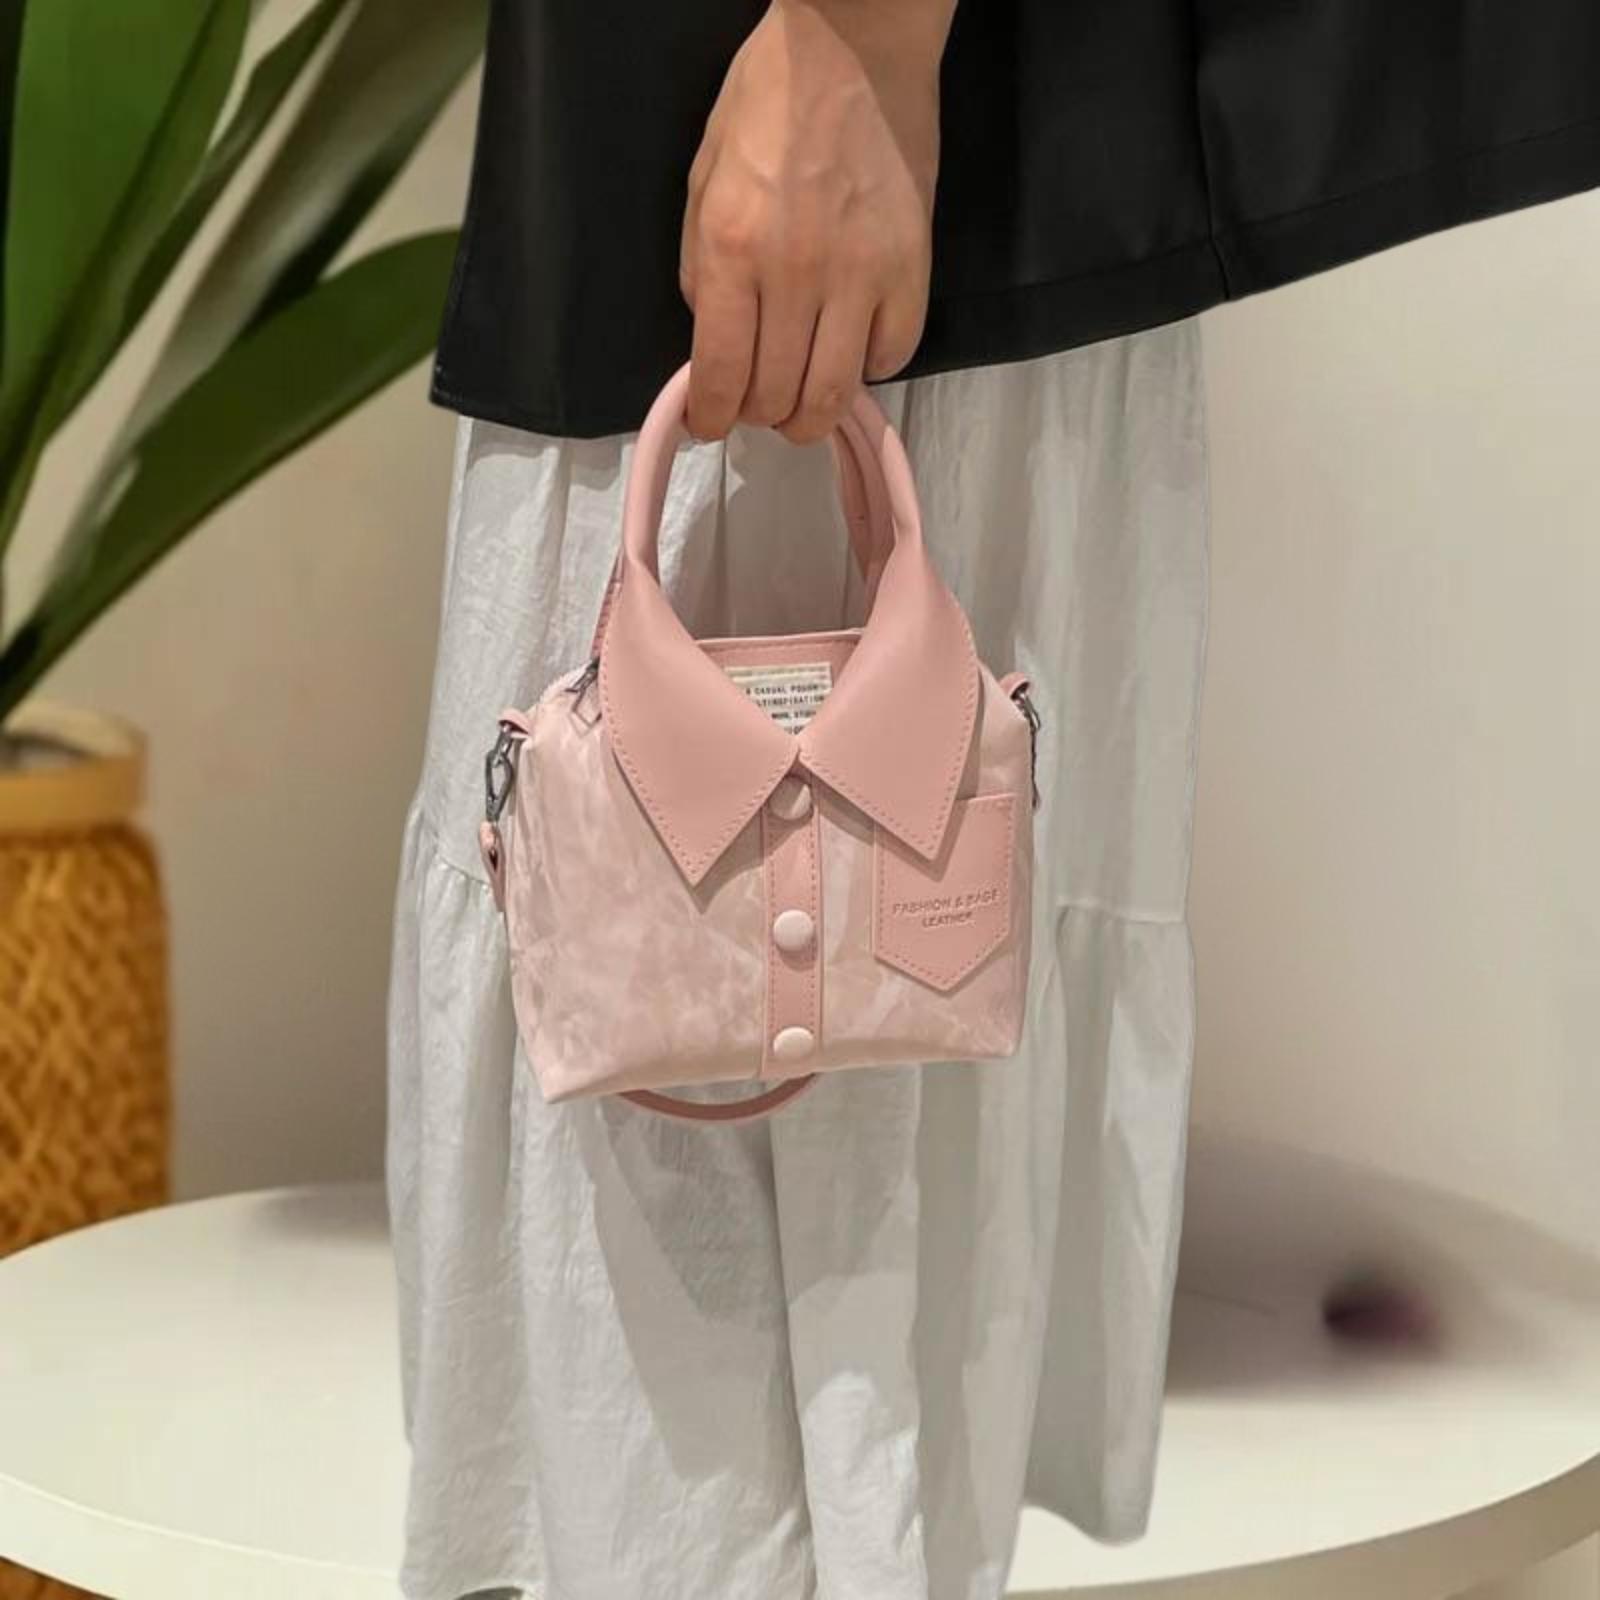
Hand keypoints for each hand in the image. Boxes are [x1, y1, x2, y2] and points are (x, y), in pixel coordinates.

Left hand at [680, 0, 951, 442]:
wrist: (855, 47)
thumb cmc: (769, 103)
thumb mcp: (704, 178)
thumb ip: (701, 266)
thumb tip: (715, 340)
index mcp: (732, 248)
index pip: (719, 373)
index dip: (710, 417)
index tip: (710, 425)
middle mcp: (795, 275)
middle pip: (776, 396)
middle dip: (757, 416)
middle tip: (756, 403)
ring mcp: (861, 277)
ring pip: (833, 395)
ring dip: (809, 415)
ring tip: (800, 402)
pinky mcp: (912, 271)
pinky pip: (892, 357)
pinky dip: (868, 369)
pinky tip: (851, 350)